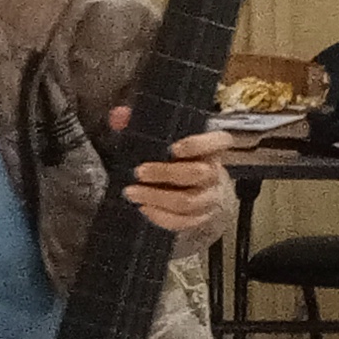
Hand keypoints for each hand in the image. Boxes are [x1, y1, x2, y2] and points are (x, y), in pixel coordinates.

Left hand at [123, 112, 237, 242]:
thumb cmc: (179, 161)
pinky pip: (183, 222)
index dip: (199, 145)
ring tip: (132, 192)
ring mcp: (209, 198)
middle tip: (139, 172)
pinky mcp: (201, 218)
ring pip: (188, 201)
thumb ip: (141, 123)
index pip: (219, 142)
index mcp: (211, 150)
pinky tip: (143, 208)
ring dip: (156, 197)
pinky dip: (161, 217)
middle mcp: (215, 173)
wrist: (201, 191)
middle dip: (165, 173)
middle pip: (198, 174)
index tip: (174, 148)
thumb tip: (118, 116)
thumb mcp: (167, 140)